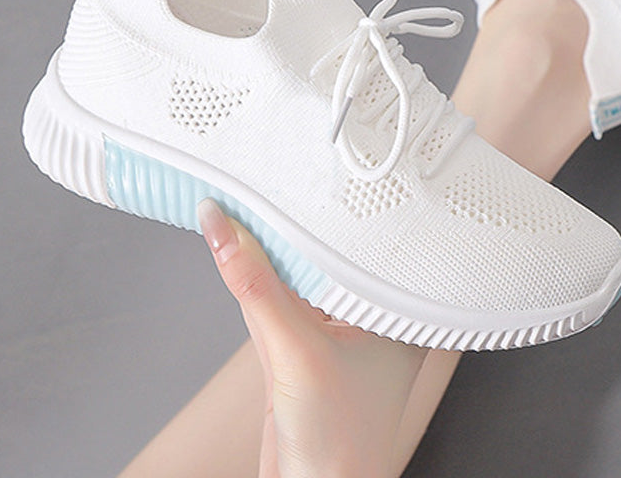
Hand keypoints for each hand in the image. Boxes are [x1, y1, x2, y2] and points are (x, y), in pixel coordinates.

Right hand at [198, 199, 429, 477]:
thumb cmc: (340, 444)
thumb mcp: (294, 351)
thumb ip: (255, 286)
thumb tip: (222, 229)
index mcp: (398, 311)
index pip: (364, 243)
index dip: (331, 209)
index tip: (296, 176)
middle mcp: (372, 316)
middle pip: (326, 256)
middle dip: (295, 225)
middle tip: (266, 181)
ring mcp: (338, 332)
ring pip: (297, 276)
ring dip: (268, 250)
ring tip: (244, 206)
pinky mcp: (305, 347)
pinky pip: (278, 300)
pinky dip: (258, 278)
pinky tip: (242, 247)